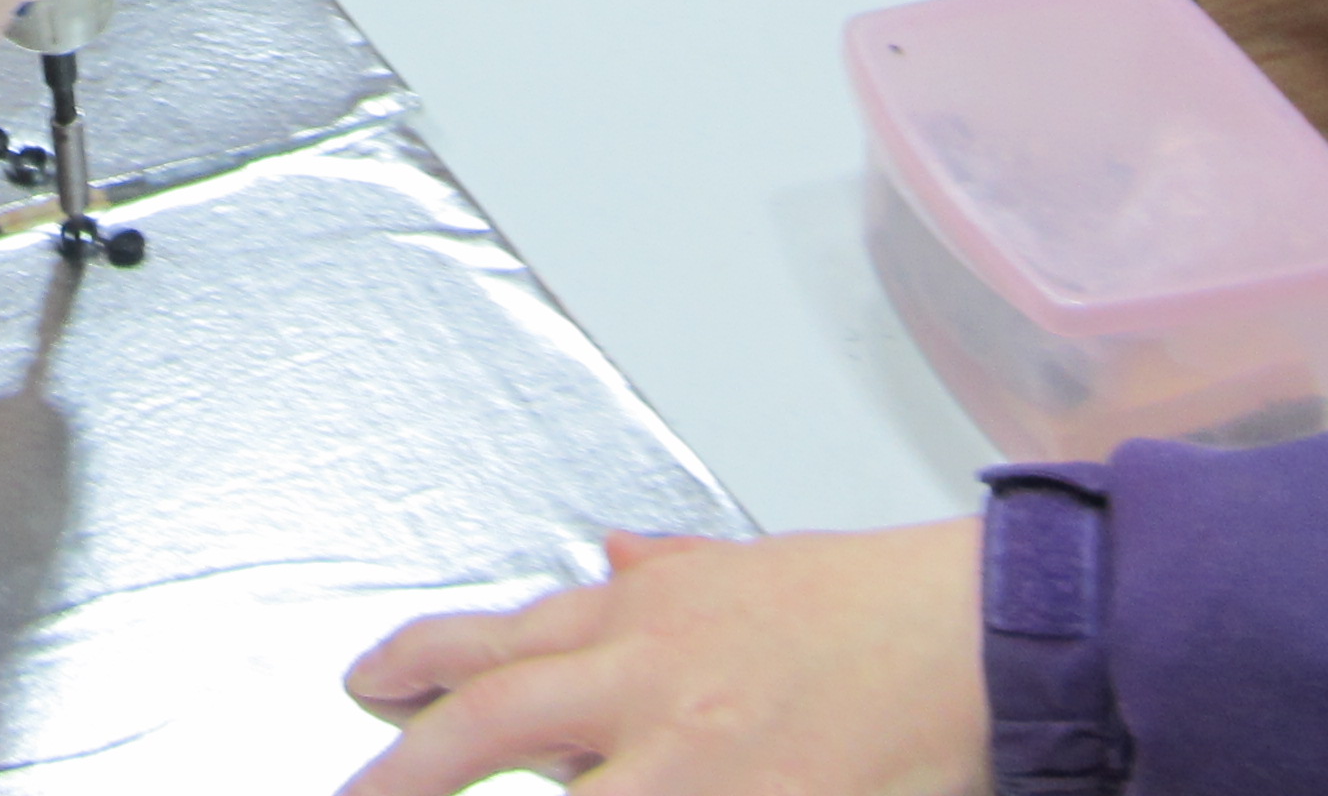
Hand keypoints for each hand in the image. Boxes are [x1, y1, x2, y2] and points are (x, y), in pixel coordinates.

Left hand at [338, 524, 987, 795]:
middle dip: (409, 766)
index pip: (502, 641)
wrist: (971, 634)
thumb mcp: (742, 569)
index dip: (419, 661)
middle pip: (496, 722)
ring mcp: (698, 762)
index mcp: (645, 616)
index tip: (368, 682)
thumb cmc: (868, 605)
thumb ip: (664, 575)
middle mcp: (651, 684)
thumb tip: (611, 555)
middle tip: (356, 794)